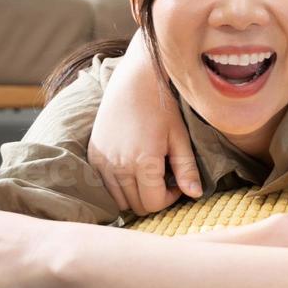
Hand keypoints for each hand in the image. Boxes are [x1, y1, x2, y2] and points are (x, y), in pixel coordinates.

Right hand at [88, 31, 201, 214]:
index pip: (152, 204)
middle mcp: (118, 166)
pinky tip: (133, 166)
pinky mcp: (93, 156)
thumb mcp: (179, 137)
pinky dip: (119, 185)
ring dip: (135, 193)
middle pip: (135, 206)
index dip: (169, 199)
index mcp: (143, 162)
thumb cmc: (162, 107)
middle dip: (153, 198)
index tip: (176, 183)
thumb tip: (195, 195)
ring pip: (119, 199)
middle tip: (165, 179)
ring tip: (149, 173)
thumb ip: (186, 169)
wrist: (134, 81)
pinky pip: (105, 185)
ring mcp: (102, 162)